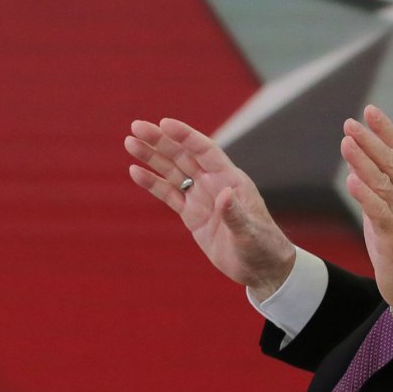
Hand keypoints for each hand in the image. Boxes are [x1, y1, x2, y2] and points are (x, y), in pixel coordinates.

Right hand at [127, 118, 295, 299]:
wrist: (260, 267)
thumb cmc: (262, 246)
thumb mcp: (250, 233)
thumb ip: (236, 214)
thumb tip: (225, 194)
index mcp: (230, 179)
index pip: (204, 150)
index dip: (185, 136)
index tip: (164, 123)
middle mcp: (213, 183)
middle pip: (182, 155)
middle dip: (160, 140)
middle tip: (136, 126)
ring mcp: (201, 198)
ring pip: (172, 172)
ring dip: (151, 157)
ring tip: (129, 142)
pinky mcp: (191, 215)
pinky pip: (168, 195)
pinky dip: (152, 183)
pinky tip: (135, 171)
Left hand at [341, 105, 392, 317]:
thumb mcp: (384, 212)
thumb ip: (374, 189)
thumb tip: (356, 165)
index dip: (386, 130)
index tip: (370, 110)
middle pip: (391, 163)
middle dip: (371, 140)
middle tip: (351, 122)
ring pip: (384, 184)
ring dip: (364, 161)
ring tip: (347, 142)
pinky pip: (379, 213)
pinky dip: (365, 195)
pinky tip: (351, 181)